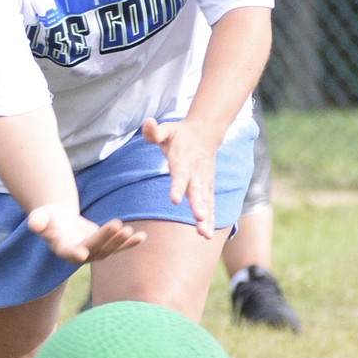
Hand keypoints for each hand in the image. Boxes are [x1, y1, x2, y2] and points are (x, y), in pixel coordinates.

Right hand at [27, 205, 144, 262]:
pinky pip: (118, 246)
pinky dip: (130, 243)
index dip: (75, 253)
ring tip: (129, 231)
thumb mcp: (41, 216)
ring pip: (108, 249)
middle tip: (117, 226)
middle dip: (105, 239)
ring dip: (119, 242)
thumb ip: (38, 221)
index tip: (82, 252)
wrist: (59, 222)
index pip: (69, 252)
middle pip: (94, 248)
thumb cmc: (48, 217)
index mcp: (62, 248)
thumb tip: (34, 224)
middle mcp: (79, 254)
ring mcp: (93, 252)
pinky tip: (142, 237)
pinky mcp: (104, 246)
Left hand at [141, 117, 217, 238]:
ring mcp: (204, 181)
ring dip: (206, 218)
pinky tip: (206, 235)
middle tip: (199, 219)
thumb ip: (155, 131)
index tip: (174, 199)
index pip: (180, 175)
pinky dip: (210, 219)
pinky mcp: (208, 187)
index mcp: (183, 161)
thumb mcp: (166, 129)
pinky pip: (210, 204)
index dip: (178, 187)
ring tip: (204, 234)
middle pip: (196, 191)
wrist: (205, 133)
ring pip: (205, 201)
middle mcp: (195, 173)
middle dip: (198, 206)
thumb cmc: (180, 134)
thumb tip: (147, 122)